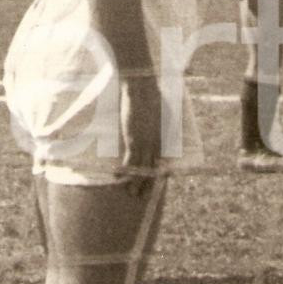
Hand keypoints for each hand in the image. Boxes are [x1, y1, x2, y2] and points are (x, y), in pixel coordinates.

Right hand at [118, 72, 162, 191]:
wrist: (142, 88)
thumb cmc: (152, 94)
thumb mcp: (164, 110)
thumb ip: (163, 120)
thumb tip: (163, 122)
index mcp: (164, 137)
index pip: (163, 159)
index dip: (160, 172)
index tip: (159, 181)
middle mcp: (157, 143)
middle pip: (154, 168)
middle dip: (149, 183)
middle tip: (144, 195)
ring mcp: (145, 143)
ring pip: (142, 168)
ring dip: (136, 182)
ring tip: (131, 193)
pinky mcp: (133, 140)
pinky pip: (129, 160)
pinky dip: (124, 170)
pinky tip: (118, 177)